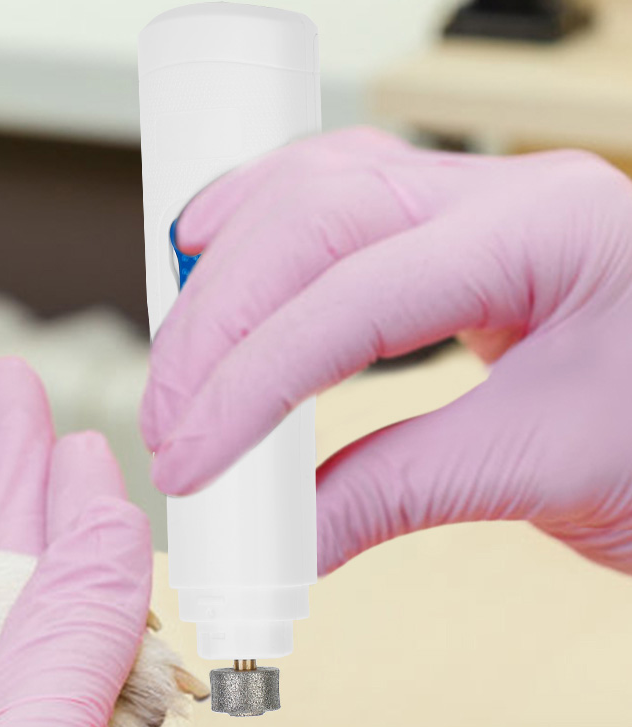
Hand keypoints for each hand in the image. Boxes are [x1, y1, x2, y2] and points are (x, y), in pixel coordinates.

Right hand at [141, 129, 631, 572]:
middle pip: (316, 212)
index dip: (252, 378)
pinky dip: (258, 230)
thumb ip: (396, 493)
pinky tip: (216, 259)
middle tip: (171, 419)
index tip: (191, 456)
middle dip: (220, 320)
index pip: (358, 294)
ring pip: (315, 180)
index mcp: (551, 232)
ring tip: (175, 345)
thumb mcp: (555, 472)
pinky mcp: (454, 223)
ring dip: (227, 260)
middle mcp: (508, 188)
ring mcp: (479, 193)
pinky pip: (333, 193)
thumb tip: (279, 545)